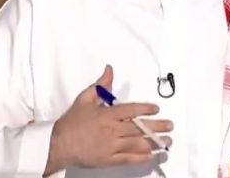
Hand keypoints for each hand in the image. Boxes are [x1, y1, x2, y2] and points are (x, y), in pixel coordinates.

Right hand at [43, 65, 172, 174]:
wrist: (58, 145)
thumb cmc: (72, 122)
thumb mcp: (85, 99)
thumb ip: (100, 85)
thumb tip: (109, 70)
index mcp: (107, 115)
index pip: (130, 110)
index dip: (145, 109)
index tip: (157, 109)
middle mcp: (112, 130)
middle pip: (139, 128)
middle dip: (157, 127)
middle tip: (170, 126)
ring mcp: (111, 146)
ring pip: (137, 144)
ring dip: (154, 143)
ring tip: (167, 142)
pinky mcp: (109, 160)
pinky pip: (129, 159)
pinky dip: (142, 158)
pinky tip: (152, 156)